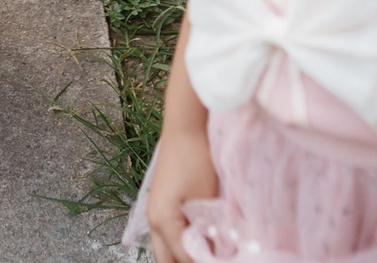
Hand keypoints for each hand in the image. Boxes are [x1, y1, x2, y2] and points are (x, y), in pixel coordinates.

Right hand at [140, 124, 220, 262]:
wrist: (185, 128)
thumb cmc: (194, 160)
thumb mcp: (205, 201)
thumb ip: (207, 234)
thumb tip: (214, 255)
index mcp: (161, 222)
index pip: (181, 260)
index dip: (203, 262)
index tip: (223, 259)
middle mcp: (153, 221)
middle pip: (166, 259)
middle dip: (185, 262)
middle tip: (209, 258)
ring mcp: (156, 211)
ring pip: (166, 248)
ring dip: (184, 254)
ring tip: (208, 254)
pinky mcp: (164, 204)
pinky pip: (170, 234)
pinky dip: (184, 242)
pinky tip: (201, 240)